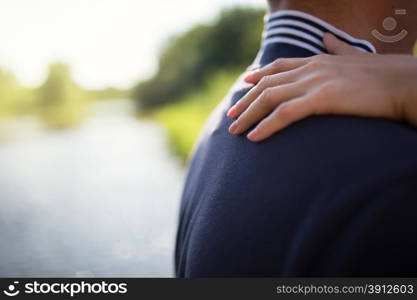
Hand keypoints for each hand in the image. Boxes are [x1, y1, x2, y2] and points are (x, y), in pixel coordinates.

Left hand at [227, 33, 416, 141]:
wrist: (408, 83)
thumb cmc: (386, 75)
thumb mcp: (355, 58)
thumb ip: (337, 49)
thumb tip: (326, 39)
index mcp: (318, 60)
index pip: (278, 66)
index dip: (258, 75)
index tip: (243, 84)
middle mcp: (312, 68)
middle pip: (267, 85)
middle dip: (245, 102)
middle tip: (230, 116)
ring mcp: (316, 82)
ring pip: (270, 99)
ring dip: (249, 116)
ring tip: (235, 132)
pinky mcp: (324, 98)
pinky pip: (286, 114)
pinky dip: (266, 126)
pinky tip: (254, 138)